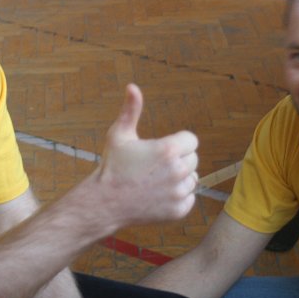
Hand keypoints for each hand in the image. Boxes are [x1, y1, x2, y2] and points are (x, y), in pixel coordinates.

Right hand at [95, 84, 198, 225]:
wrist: (105, 203)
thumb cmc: (112, 166)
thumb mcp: (119, 134)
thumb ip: (131, 110)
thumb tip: (132, 86)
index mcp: (168, 150)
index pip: (191, 140)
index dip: (177, 143)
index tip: (161, 149)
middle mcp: (177, 171)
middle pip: (193, 159)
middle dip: (179, 160)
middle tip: (155, 166)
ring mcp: (179, 193)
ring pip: (192, 178)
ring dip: (180, 178)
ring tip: (156, 180)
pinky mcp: (179, 211)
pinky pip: (189, 198)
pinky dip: (178, 197)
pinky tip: (159, 195)